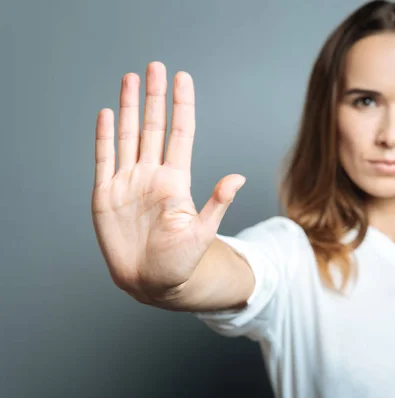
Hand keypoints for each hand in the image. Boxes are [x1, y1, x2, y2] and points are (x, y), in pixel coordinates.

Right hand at [91, 61, 244, 302]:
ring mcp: (128, 182)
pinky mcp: (106, 195)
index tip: (183, 78)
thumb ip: (216, 203)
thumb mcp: (202, 233)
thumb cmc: (180, 262)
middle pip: (153, 127)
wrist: (151, 282)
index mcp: (176, 180)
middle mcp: (152, 175)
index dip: (181, 105)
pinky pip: (104, 159)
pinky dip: (104, 137)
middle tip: (155, 66)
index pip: (180, 133)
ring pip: (127, 135)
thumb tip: (238, 178)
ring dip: (127, 107)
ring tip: (130, 79)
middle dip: (154, 96)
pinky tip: (106, 114)